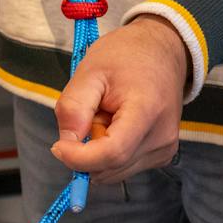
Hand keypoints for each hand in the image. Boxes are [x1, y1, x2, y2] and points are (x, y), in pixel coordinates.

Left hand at [51, 17, 189, 183]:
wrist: (162, 50)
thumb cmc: (127, 55)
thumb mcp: (90, 70)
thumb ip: (73, 108)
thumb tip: (66, 145)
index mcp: (147, 112)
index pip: (111, 154)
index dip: (79, 158)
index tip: (59, 146)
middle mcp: (161, 137)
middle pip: (109, 167)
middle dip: (87, 150)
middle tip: (91, 114)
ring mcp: (164, 149)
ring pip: (113, 171)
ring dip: (99, 151)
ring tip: (107, 115)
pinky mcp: (162, 154)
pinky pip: (123, 167)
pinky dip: (111, 152)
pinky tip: (118, 124)